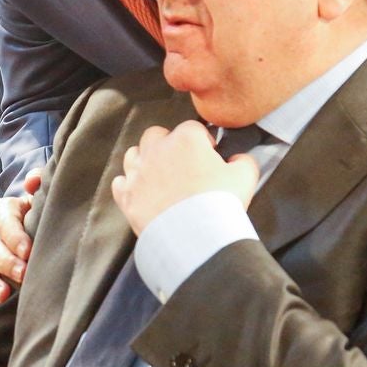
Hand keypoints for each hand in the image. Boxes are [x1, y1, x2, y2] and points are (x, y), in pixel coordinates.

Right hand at [0, 170, 42, 308]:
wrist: (35, 224)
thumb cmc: (41, 210)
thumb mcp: (42, 194)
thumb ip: (41, 182)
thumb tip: (33, 181)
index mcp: (6, 211)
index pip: (4, 219)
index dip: (14, 235)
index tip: (28, 251)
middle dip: (6, 262)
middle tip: (23, 275)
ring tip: (4, 295)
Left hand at [111, 120, 259, 235]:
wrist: (195, 238)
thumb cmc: (221, 204)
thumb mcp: (245, 176)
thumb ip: (243, 160)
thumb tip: (238, 159)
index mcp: (186, 139)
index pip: (194, 129)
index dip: (204, 142)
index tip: (210, 156)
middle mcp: (157, 150)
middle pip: (157, 135)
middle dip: (168, 144)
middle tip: (183, 164)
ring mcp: (138, 173)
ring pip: (134, 154)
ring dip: (145, 161)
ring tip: (160, 177)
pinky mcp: (127, 196)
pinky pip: (120, 183)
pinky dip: (129, 185)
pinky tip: (142, 193)